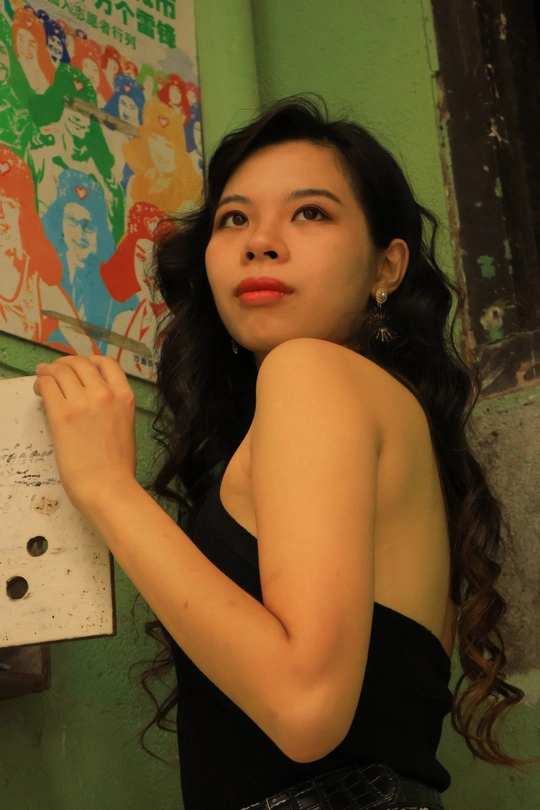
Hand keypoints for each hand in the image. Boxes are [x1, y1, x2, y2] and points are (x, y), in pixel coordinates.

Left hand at [33, 355, 136, 514]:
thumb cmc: (118, 466)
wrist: (108, 487)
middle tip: (56, 372)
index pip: (106, 363)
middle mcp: (105, 393)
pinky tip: (39, 390)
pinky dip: (41, 383)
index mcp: (125, 396)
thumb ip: (112, 406)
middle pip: (80, 362)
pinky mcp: (62, 414)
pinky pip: (47, 385)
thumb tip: (90, 398)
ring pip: (60, 370)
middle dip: (65, 364)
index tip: (79, 369)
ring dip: (49, 371)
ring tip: (42, 378)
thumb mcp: (125, 425)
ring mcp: (82, 402)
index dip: (89, 361)